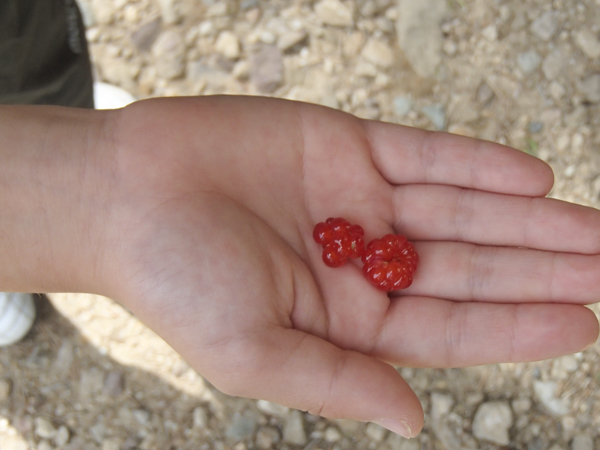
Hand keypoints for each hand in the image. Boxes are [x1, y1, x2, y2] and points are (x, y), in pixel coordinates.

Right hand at [96, 96, 599, 436]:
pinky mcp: (346, 146)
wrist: (124, 196)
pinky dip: (476, 164)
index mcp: (346, 318)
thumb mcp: (251, 352)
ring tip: (593, 228)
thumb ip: (335, 383)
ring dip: (526, 217)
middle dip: (540, 267)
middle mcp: (362, 259)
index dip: (517, 326)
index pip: (449, 327)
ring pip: (460, 209)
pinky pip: (424, 155)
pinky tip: (531, 177)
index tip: (584, 320)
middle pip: (469, 266)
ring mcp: (358, 199)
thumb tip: (413, 418)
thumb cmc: (174, 281)